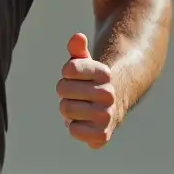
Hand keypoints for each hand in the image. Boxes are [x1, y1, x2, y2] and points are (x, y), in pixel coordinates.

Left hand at [56, 33, 118, 148]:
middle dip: (64, 91)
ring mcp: (107, 116)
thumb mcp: (84, 63)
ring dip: (68, 109)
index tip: (75, 75)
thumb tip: (78, 37)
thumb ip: (77, 49)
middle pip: (62, 89)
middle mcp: (109, 94)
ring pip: (66, 110)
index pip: (69, 68)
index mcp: (104, 73)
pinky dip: (73, 126)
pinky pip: (73, 130)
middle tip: (76, 94)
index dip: (67, 72)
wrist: (111, 108)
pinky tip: (83, 122)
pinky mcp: (102, 135)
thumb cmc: (91, 82)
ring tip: (80, 108)